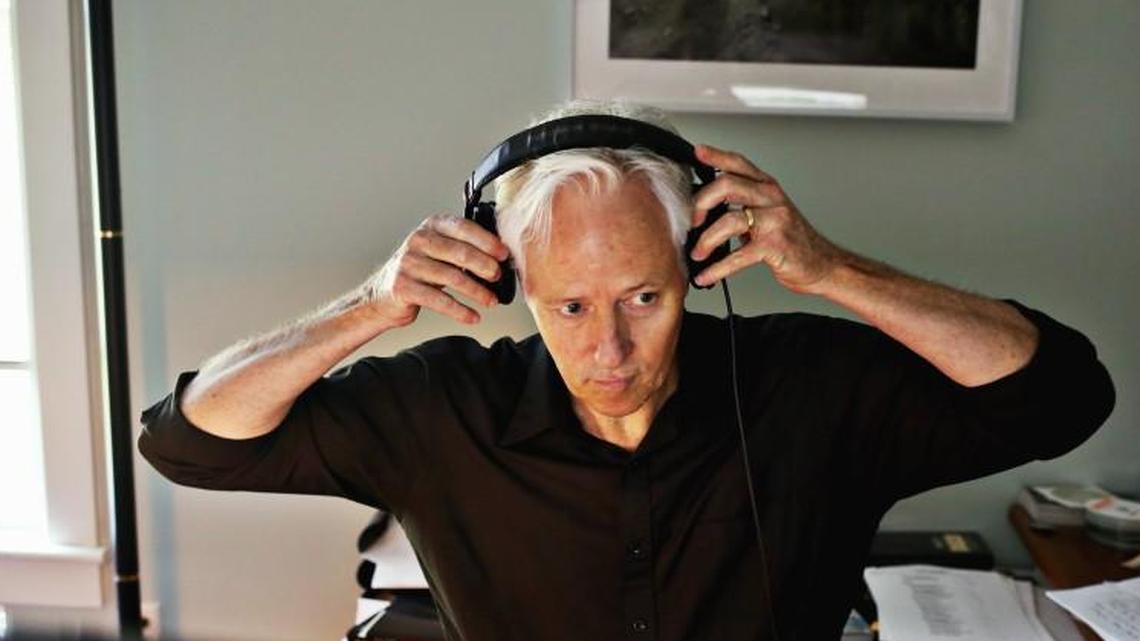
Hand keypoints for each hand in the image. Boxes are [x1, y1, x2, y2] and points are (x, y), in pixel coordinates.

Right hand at [362, 214, 509, 326]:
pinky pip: (440, 300)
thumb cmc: (419, 272)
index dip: (487, 241)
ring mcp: (409, 263)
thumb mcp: (438, 251)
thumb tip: (500, 258)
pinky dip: (460, 310)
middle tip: (498, 277)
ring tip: (490, 300)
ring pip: (452, 277)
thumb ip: (462, 248)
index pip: (463, 228)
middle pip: (460, 252)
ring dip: (477, 291)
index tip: (504, 255)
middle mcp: (418, 240)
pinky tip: (473, 316)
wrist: (382, 295)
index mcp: (431, 226)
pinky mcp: (404, 287)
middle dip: (485, 266)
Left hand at [689, 144, 845, 294]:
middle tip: (692, 221)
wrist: (823, 264)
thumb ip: (743, 205)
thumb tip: (705, 211)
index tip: (697, 152)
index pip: (738, 163)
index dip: (716, 156)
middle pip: (727, 185)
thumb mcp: (769, 214)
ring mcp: (775, 220)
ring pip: (729, 219)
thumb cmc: (792, 241)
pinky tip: (707, 275)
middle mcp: (771, 198)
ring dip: (706, 240)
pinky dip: (717, 268)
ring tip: (697, 253)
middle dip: (701, 203)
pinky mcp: (775, 245)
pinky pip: (738, 256)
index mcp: (767, 188)